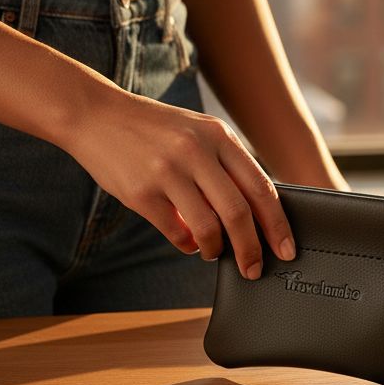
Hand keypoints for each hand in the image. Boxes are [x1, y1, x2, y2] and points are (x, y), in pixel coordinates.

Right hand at [67, 89, 295, 279]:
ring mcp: (167, 172)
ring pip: (208, 228)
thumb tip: (254, 214)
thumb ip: (225, 165)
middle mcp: (196, 152)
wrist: (97, 115)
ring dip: (216, 249)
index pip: (260, 187)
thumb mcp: (197, 132)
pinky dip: (188, 244)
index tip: (287, 248)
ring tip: (215, 253)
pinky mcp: (141, 193)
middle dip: (251, 249)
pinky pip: (176, 232)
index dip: (277, 224)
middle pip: (238, 213)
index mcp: (218, 136)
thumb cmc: (154, 129)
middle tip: (255, 269)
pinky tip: (188, 242)